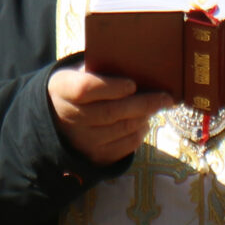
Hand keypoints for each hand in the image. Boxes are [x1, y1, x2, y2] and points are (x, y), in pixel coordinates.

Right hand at [51, 65, 170, 164]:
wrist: (58, 117)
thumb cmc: (80, 87)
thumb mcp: (81, 73)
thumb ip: (102, 70)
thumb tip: (140, 69)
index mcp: (63, 90)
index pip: (86, 89)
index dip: (111, 88)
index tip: (132, 84)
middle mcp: (69, 117)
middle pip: (110, 112)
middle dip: (143, 104)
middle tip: (165, 98)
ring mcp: (82, 140)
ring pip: (121, 128)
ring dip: (143, 117)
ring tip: (155, 107)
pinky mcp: (96, 155)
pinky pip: (125, 145)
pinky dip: (140, 132)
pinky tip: (144, 121)